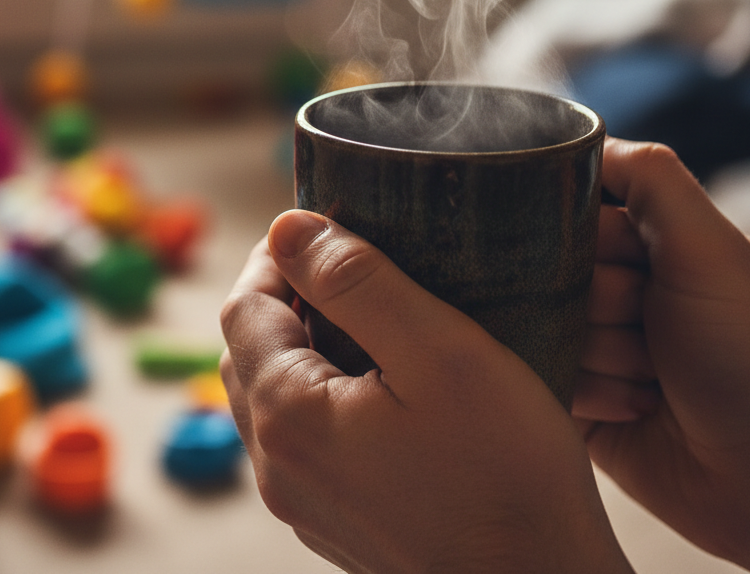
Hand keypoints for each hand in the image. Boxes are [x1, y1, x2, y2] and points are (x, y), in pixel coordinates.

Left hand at [221, 211, 633, 573]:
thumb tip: (287, 228)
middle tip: (345, 264)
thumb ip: (354, 281)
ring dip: (301, 343)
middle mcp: (279, 468)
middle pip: (248, 351)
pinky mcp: (337, 522)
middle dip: (284, 295)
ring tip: (367, 316)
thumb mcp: (437, 350)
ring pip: (272, 396)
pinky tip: (381, 383)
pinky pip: (303, 438)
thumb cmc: (506, 475)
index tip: (325, 229)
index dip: (276, 257)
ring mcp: (304, 503)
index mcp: (288, 417)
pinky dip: (320, 391)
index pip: (243, 308)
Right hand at [574, 138, 749, 573]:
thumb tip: (581, 137)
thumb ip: (651, 178)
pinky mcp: (576, 398)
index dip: (585, 233)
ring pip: (539, 323)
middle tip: (649, 324)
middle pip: (547, 266)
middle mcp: (614, 286)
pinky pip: (542, 378)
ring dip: (596, 352)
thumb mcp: (711, 249)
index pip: (567, 209)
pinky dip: (588, 393)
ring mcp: (593, 343)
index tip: (624, 259)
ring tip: (654, 376)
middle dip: (595, 299)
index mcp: (646, 242)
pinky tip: (639, 409)